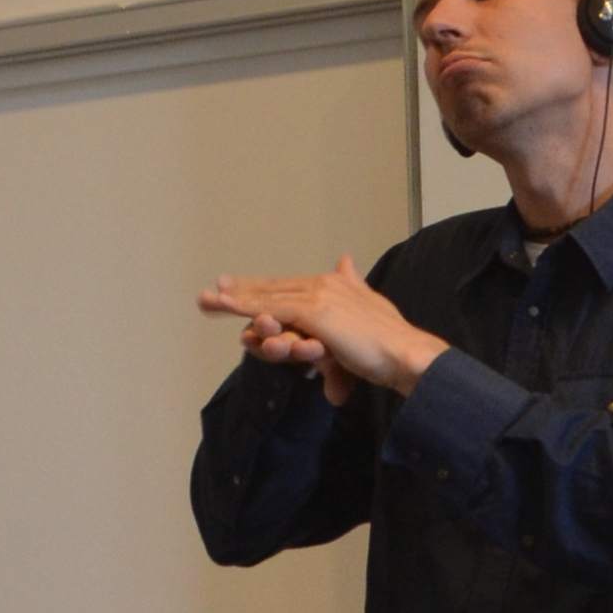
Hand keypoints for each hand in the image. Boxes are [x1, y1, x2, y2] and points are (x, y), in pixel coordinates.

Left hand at [199, 257, 442, 401]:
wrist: (404, 352)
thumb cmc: (389, 341)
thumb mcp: (368, 306)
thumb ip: (352, 284)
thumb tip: (346, 260)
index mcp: (335, 285)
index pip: (291, 287)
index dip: (263, 287)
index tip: (238, 286)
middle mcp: (324, 284)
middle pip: (274, 288)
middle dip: (242, 290)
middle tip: (213, 290)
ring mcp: (318, 296)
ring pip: (268, 298)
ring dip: (235, 300)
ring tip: (208, 300)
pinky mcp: (314, 312)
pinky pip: (273, 309)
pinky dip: (247, 307)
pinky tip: (226, 306)